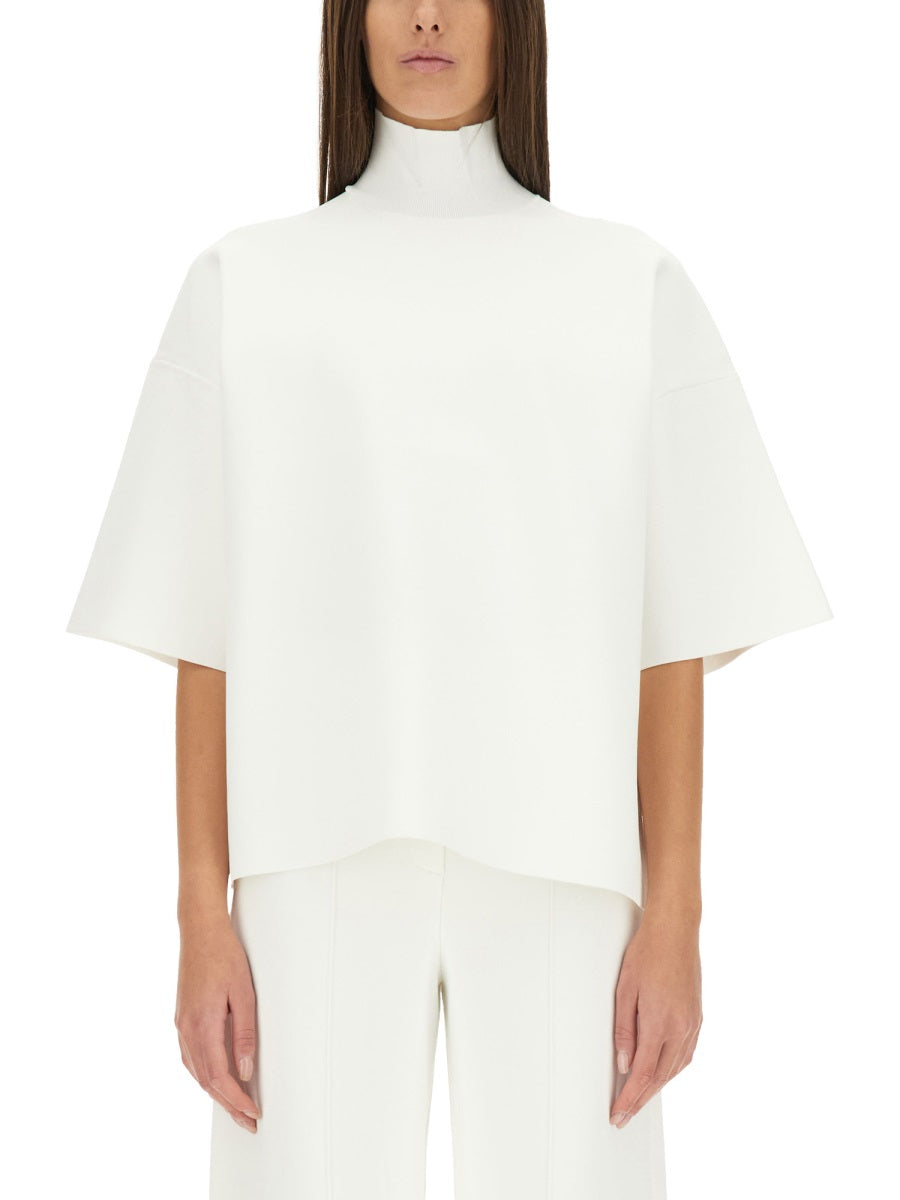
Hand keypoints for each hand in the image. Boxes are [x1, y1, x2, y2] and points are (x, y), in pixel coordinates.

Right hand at [174, 913, 260, 1131]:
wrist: (199, 930)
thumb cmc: (224, 955)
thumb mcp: (244, 992)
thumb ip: (244, 1033)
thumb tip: (245, 1071)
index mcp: (201, 1024)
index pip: (217, 1076)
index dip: (235, 1099)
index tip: (253, 1113)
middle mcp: (186, 1029)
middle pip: (205, 1080)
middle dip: (228, 1104)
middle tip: (249, 1121)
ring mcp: (180, 1024)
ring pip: (195, 1071)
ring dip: (215, 1092)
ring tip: (236, 1106)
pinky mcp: (181, 1018)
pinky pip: (190, 1057)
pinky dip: (204, 1074)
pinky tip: (216, 1079)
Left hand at [609, 908, 702, 1127]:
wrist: (676, 930)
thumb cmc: (648, 953)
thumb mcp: (625, 989)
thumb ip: (624, 1030)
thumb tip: (624, 1063)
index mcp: (661, 1023)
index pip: (644, 1074)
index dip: (629, 1099)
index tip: (618, 1114)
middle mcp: (681, 1028)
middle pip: (660, 1077)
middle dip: (641, 1099)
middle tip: (624, 1115)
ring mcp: (693, 1023)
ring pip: (675, 1068)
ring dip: (657, 1086)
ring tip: (638, 1098)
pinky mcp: (697, 1017)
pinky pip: (685, 1054)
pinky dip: (671, 1069)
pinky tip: (661, 1072)